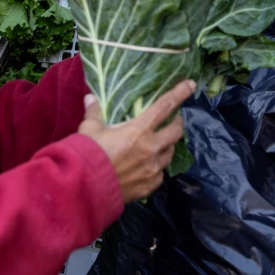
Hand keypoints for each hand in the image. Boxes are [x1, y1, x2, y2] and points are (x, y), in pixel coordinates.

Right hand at [79, 80, 195, 203]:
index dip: (180, 93)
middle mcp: (151, 149)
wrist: (84, 190)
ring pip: (170, 153)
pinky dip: (156, 167)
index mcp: (139, 130)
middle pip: (176, 132)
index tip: (191, 84)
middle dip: (177, 123)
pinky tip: (148, 167)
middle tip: (172, 120)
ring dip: (167, 146)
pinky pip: (160, 174)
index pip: (165, 106)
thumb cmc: (88, 155)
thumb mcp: (89, 129)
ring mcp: (152, 169)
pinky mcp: (149, 186)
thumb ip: (94, 112)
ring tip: (159, 144)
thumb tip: (90, 97)